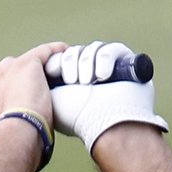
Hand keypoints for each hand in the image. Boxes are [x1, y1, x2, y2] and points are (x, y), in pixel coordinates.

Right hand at [0, 42, 66, 131]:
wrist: (18, 133)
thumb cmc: (10, 141)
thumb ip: (4, 124)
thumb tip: (14, 136)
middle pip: (3, 69)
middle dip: (17, 78)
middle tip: (32, 93)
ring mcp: (9, 70)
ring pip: (25, 63)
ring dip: (36, 70)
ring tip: (51, 81)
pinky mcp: (28, 64)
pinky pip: (45, 52)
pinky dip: (55, 52)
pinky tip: (64, 52)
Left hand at [48, 41, 168, 153]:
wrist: (102, 123)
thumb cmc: (74, 114)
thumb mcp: (50, 95)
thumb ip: (44, 77)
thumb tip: (48, 60)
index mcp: (71, 84)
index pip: (64, 57)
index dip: (60, 60)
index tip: (55, 71)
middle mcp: (91, 77)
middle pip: (78, 51)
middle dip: (71, 61)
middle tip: (72, 80)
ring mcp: (110, 71)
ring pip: (94, 48)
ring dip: (86, 62)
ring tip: (87, 81)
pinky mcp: (127, 66)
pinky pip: (113, 49)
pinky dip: (105, 59)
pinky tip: (103, 76)